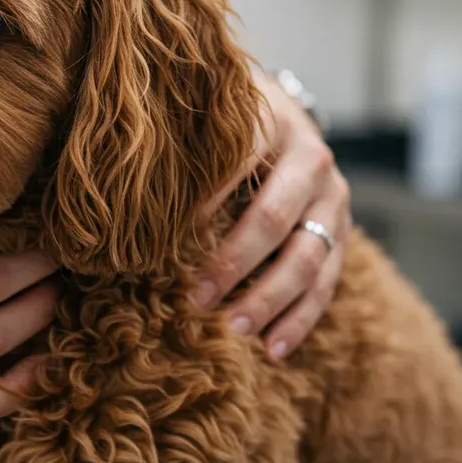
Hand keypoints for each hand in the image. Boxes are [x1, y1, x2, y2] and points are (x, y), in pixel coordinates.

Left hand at [193, 68, 350, 359]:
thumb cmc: (224, 121)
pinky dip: (300, 318)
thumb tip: (119, 186)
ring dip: (269, 299)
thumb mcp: (206, 116)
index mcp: (272, 121)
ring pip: (308, 257)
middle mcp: (310, 157)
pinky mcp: (342, 230)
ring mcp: (332, 196)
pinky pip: (327, 281)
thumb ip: (176, 139)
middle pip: (275, 219)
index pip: (239, 162)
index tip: (169, 238)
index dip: (206, 201)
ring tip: (234, 330)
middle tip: (196, 298)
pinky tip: (273, 349)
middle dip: (234, 264)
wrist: (285, 112)